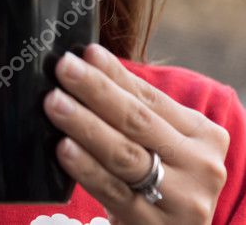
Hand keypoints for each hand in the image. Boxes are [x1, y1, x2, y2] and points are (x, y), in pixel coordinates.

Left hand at [44, 43, 230, 223]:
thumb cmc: (161, 179)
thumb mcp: (160, 143)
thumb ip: (133, 107)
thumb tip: (86, 58)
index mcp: (204, 135)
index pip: (150, 98)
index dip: (114, 74)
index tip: (84, 52)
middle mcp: (200, 165)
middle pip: (138, 121)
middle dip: (96, 91)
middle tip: (64, 68)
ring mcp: (181, 198)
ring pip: (124, 154)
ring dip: (85, 124)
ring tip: (54, 102)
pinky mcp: (152, 223)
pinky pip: (111, 190)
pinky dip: (85, 167)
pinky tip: (63, 147)